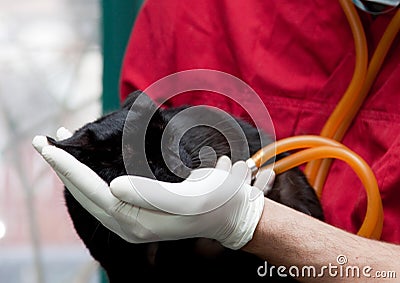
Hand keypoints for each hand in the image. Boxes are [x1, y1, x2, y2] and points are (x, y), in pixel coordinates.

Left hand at [32, 127, 274, 249]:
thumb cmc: (215, 201)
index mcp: (138, 221)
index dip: (69, 168)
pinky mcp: (138, 211)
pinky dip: (90, 176)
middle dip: (64, 168)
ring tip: (61, 148)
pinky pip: (104, 193)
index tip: (48, 146)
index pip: (92, 192)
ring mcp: (132, 218)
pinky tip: (87, 163)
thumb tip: (112, 186)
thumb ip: (150, 194)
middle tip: (44, 142)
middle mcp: (129, 223)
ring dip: (74, 171)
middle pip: (85, 194)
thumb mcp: (190, 197)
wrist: (231, 214)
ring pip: (92, 194)